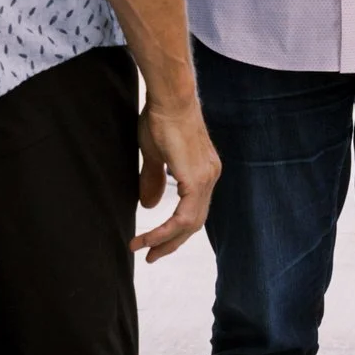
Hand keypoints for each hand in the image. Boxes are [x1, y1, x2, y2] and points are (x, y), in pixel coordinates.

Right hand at [135, 94, 220, 260]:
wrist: (170, 98)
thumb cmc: (160, 119)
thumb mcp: (155, 155)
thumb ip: (154, 180)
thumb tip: (150, 206)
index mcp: (203, 171)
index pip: (194, 209)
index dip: (175, 228)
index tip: (155, 240)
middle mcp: (210, 176)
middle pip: (195, 221)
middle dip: (172, 242)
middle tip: (151, 255)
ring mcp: (207, 177)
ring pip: (191, 223)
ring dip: (166, 240)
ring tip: (144, 250)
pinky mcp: (197, 179)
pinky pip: (185, 216)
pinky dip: (166, 230)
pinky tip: (149, 238)